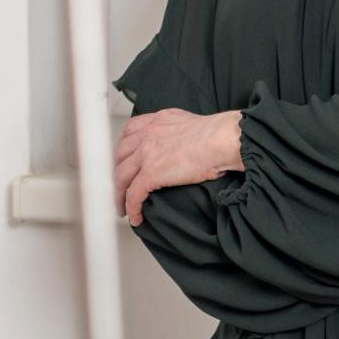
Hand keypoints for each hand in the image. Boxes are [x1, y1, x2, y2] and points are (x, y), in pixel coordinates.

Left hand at [115, 108, 244, 226]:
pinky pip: (133, 194)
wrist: (223, 139)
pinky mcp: (151, 173)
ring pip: (121, 177)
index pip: (129, 132)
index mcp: (157, 121)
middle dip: (116, 173)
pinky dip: (132, 208)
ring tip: (122, 208)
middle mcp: (147, 134)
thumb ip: (178, 131)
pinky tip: (135, 218)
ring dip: (119, 194)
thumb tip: (183, 145)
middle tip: (119, 187)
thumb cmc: (218, 134)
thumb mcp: (191, 123)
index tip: (123, 160)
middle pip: (119, 155)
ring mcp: (146, 154)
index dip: (122, 149)